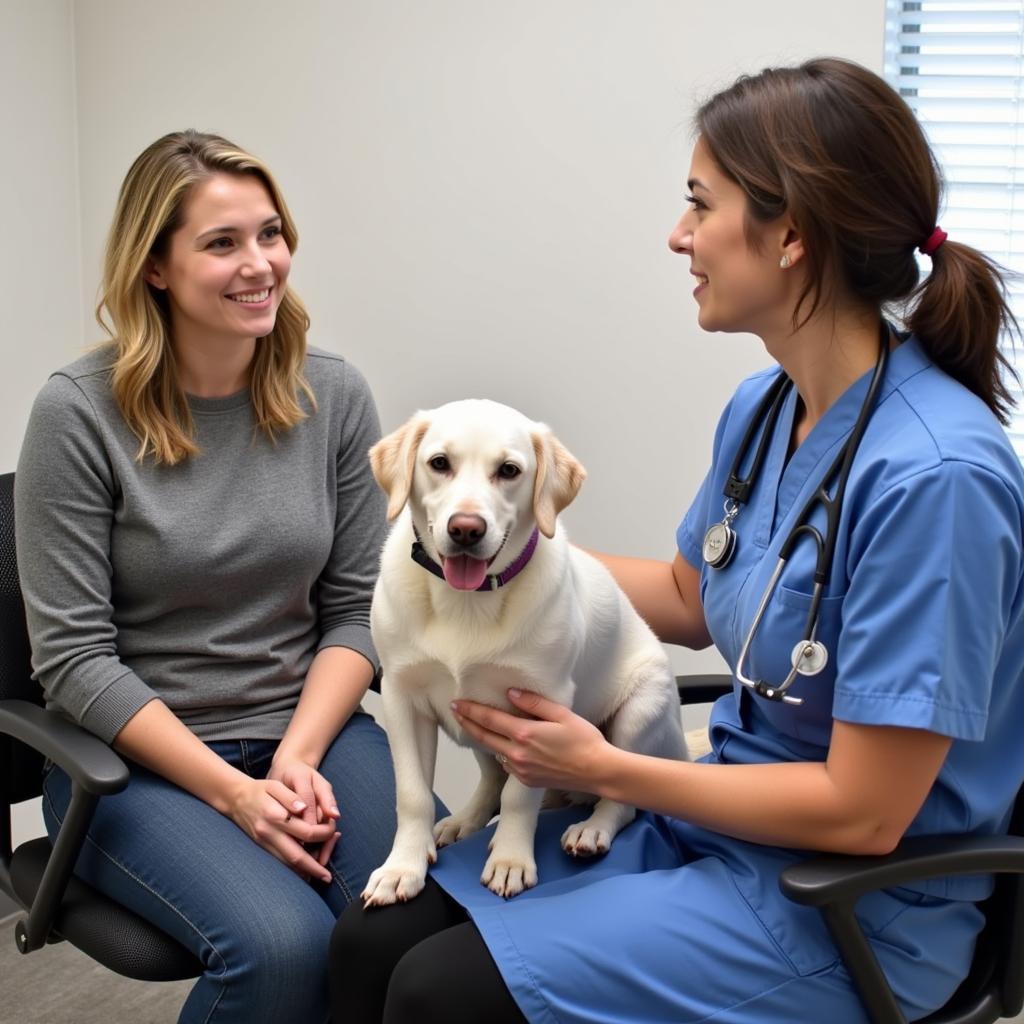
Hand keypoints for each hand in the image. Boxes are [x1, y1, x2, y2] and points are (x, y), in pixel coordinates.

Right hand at [227, 775, 336, 882]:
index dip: (323, 835)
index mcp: (276, 816)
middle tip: (328, 877)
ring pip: (286, 863)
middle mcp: (269, 833)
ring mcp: (264, 842)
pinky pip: (278, 861)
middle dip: (314, 868)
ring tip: (318, 876)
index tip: (334, 832)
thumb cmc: (260, 790)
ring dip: (303, 872)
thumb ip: (290, 796)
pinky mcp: (261, 846)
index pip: (306, 832)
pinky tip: (303, 871)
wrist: (235, 798)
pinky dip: (291, 868)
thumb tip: (304, 808)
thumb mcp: (275, 786)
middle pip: (296, 856)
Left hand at [451, 689, 608, 791]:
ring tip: (475, 725)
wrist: (597, 771)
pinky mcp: (527, 781)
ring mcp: (521, 770)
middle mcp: (517, 754)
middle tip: (456, 711)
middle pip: (484, 737)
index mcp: (524, 734)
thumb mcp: (562, 714)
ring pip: (494, 751)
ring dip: (483, 738)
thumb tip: (512, 692)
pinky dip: (501, 752)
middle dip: (468, 723)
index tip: (456, 703)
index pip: (489, 719)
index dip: (470, 711)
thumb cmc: (584, 740)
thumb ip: (534, 703)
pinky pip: (507, 764)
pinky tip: (503, 744)